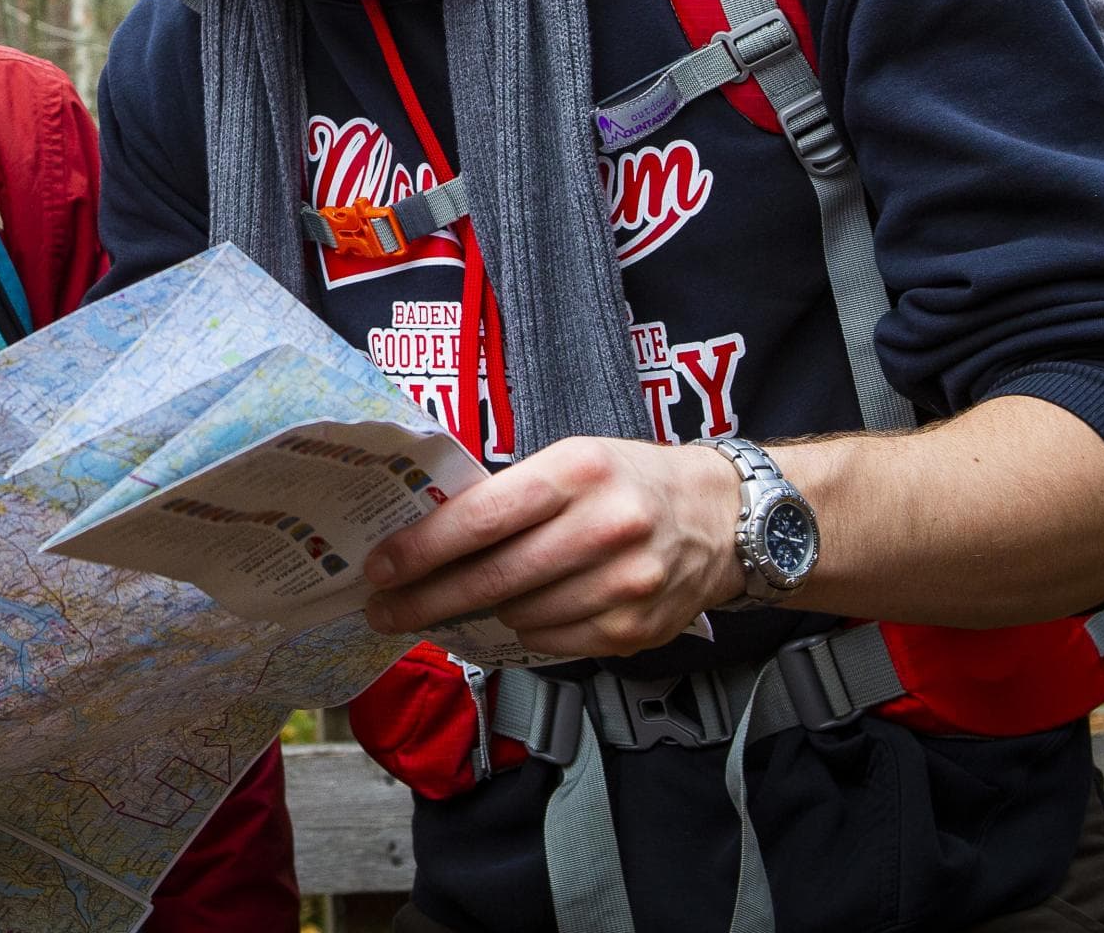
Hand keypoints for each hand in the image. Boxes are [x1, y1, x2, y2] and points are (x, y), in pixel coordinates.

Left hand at [359, 437, 745, 658]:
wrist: (724, 518)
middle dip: (425, 599)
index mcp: (577, 472)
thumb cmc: (629, 481)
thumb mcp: (573, 461)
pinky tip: (521, 612)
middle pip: (492, 578)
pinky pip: (551, 642)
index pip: (482, 518)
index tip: (380, 567)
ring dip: (480, 614)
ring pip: (518, 615)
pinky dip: (526, 629)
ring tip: (460, 603)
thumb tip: (430, 537)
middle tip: (383, 610)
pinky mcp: (635, 630)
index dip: (422, 549)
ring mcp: (624, 585)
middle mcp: (604, 528)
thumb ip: (510, 495)